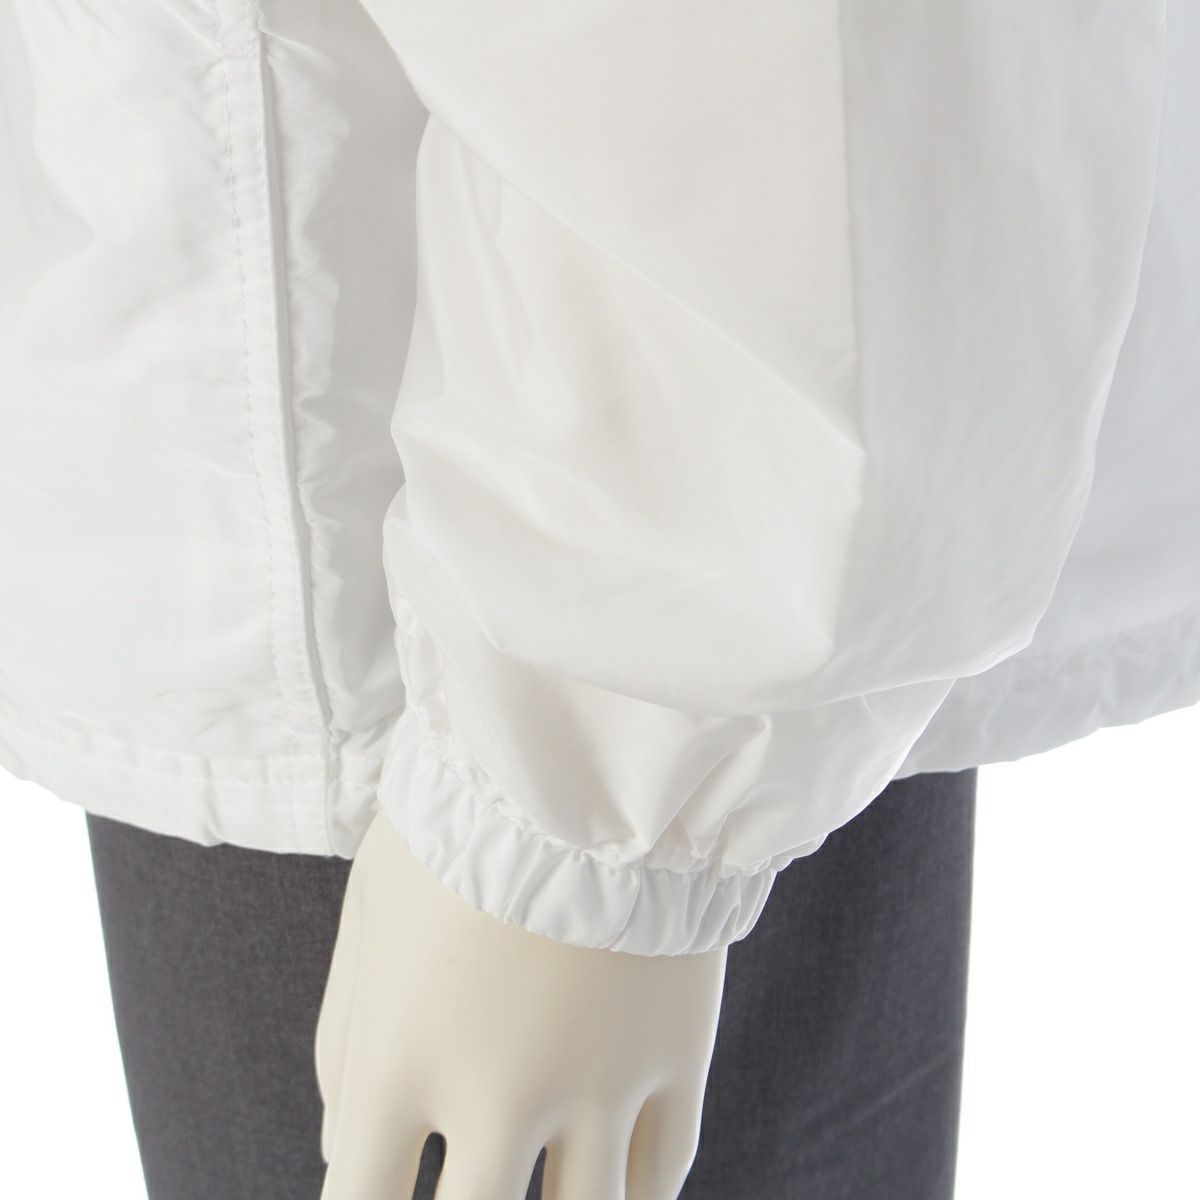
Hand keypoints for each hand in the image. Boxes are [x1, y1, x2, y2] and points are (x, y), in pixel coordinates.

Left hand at [316, 809, 726, 1198]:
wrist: (587, 743)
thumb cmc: (462, 815)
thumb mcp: (371, 905)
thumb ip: (344, 1037)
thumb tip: (340, 1149)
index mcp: (400, 1057)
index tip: (379, 1198)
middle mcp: (496, 1091)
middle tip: (469, 1181)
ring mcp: (596, 1080)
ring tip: (540, 1184)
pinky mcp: (675, 1054)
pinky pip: (660, 1176)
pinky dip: (632, 1198)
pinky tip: (611, 1188)